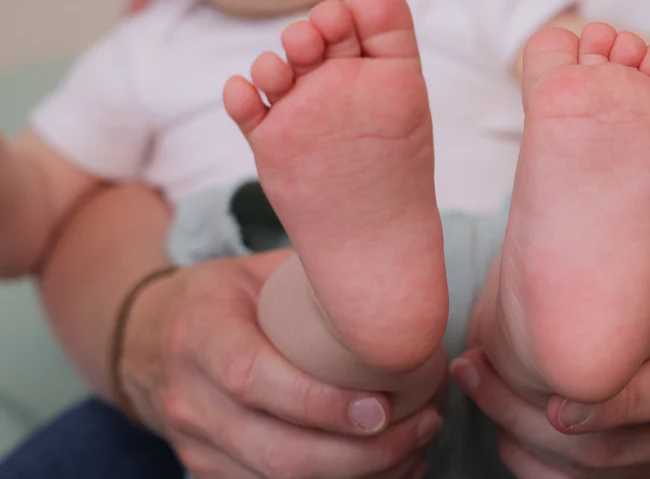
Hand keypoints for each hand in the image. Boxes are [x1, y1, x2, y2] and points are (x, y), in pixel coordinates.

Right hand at [120, 251, 443, 478]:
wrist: (148, 341)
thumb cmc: (222, 300)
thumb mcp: (257, 271)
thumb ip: (315, 279)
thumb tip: (397, 282)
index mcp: (202, 335)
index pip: (253, 379)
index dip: (320, 403)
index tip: (381, 406)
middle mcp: (191, 399)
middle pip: (277, 450)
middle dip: (361, 453)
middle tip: (421, 427)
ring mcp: (198, 446)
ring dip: (361, 476)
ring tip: (417, 448)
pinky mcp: (210, 473)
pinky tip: (388, 469)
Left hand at [451, 223, 649, 477]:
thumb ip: (632, 251)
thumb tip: (550, 230)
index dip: (615, 402)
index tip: (553, 400)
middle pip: (625, 445)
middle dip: (537, 420)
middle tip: (474, 374)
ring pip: (603, 475)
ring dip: (529, 441)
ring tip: (476, 389)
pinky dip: (544, 464)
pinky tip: (503, 427)